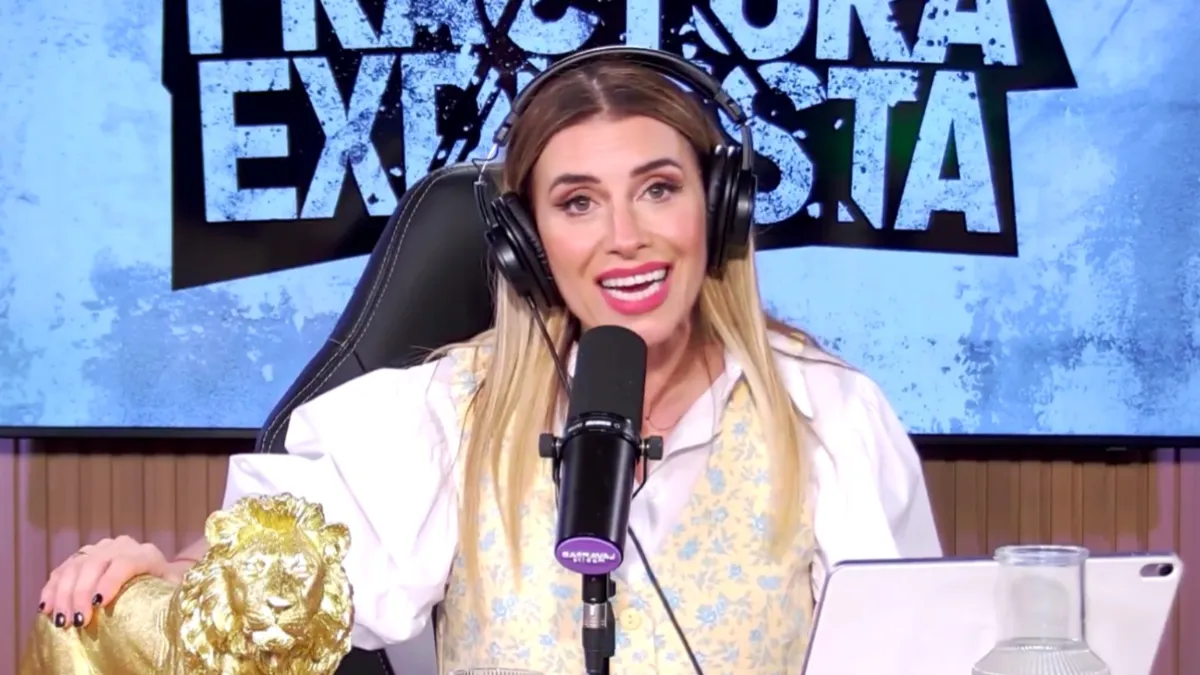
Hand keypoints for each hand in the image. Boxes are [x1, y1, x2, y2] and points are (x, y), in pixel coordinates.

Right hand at [39, 536, 175, 628]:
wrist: (155, 571)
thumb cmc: (165, 586)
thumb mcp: (173, 588)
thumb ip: (172, 591)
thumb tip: (172, 602)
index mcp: (144, 553)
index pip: (124, 563)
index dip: (109, 582)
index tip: (98, 604)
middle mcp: (120, 546)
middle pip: (95, 565)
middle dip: (82, 594)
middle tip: (78, 621)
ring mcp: (98, 549)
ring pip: (75, 566)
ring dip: (64, 594)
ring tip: (62, 620)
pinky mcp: (81, 557)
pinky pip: (62, 570)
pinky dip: (52, 589)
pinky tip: (47, 608)